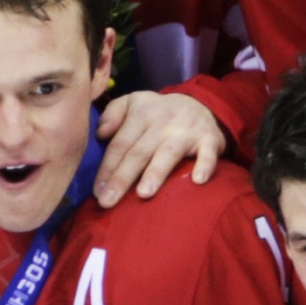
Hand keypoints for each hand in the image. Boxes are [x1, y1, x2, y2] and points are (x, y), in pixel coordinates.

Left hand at [90, 90, 222, 208]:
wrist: (199, 103)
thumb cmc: (156, 112)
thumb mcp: (132, 103)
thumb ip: (112, 114)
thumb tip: (101, 133)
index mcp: (140, 114)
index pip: (120, 145)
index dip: (107, 168)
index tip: (96, 192)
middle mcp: (162, 122)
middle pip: (138, 153)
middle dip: (122, 178)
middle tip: (108, 201)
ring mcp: (186, 131)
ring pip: (167, 154)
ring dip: (155, 173)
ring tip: (143, 194)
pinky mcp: (209, 139)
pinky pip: (207, 153)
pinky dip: (205, 165)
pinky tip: (198, 180)